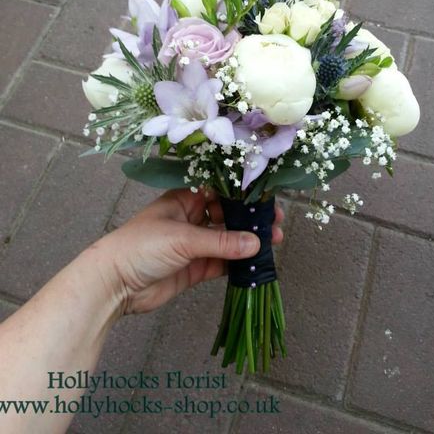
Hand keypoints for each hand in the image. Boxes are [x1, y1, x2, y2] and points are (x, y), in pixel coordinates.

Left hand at [88, 189, 283, 314]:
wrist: (113, 284)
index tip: (266, 200)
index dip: (243, 196)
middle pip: (227, 216)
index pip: (220, 192)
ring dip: (247, 242)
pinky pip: (221, 263)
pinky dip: (237, 263)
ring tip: (273, 242)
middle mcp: (191, 219)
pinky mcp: (194, 268)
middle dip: (250, 220)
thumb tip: (256, 242)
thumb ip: (221, 241)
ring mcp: (193, 245)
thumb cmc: (141, 246)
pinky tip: (255, 262)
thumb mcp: (182, 238)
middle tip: (276, 223)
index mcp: (185, 200)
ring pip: (227, 240)